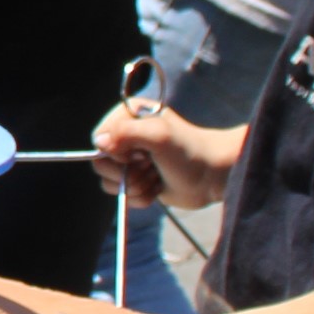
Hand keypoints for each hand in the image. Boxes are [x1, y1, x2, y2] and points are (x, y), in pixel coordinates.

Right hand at [89, 102, 239, 213]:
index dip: (115, 154)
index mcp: (127, 117)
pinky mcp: (137, 180)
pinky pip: (123, 195)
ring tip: (157, 178)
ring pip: (109, 182)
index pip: (99, 138)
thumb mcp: (159, 135)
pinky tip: (159, 188)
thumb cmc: (191, 152)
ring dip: (136, 187)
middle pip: (101, 164)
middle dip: (128, 174)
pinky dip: (141, 197)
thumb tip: (98, 143)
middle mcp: (126, 136)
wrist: (214, 177)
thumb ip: (126, 133)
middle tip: (151, 168)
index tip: (141, 156)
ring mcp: (130, 160)